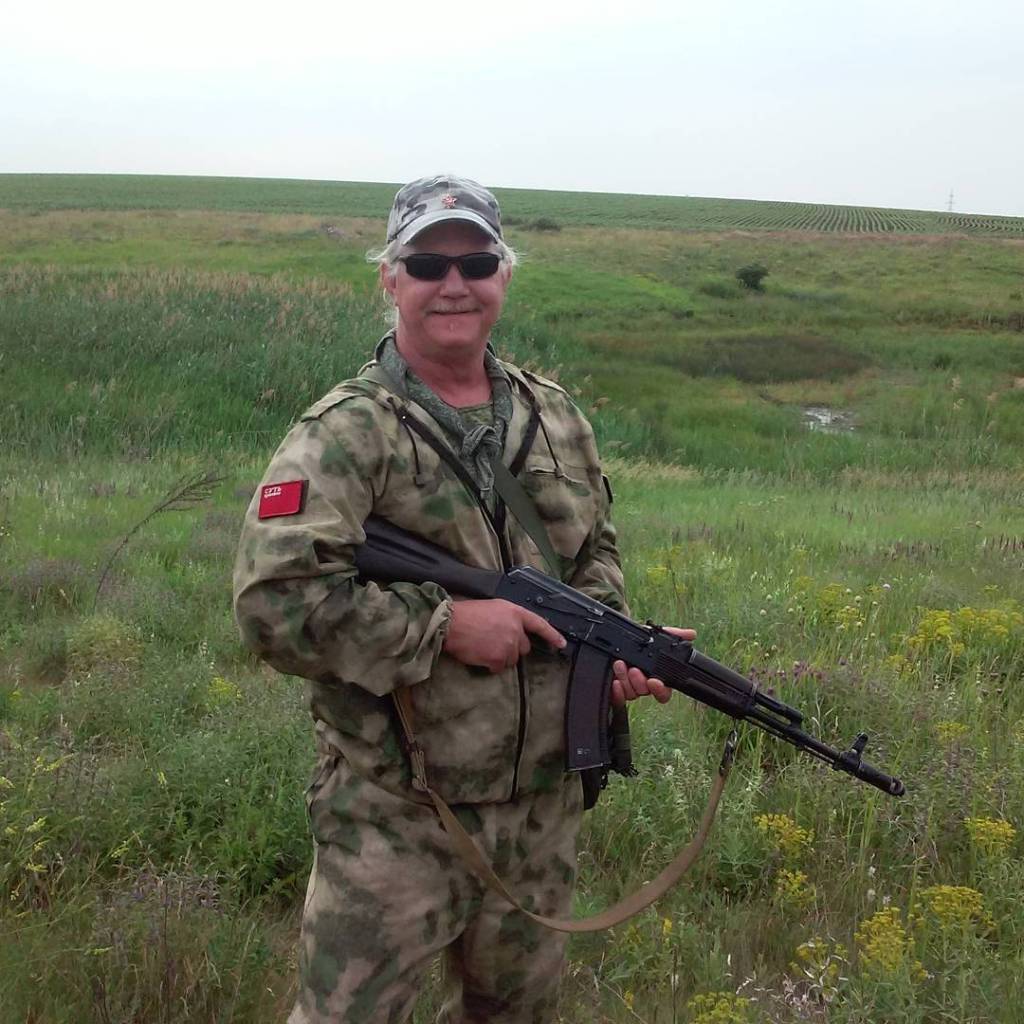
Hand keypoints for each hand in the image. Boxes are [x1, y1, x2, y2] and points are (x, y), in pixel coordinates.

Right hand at [443, 598, 565, 672]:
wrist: (450, 623)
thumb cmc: (466, 614)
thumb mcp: (492, 608)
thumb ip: (508, 619)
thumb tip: (514, 633)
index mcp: (514, 612)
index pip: (539, 624)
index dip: (552, 635)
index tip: (562, 644)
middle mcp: (515, 628)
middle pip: (524, 647)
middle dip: (512, 648)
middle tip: (493, 642)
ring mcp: (508, 644)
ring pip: (512, 659)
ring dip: (500, 657)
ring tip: (483, 647)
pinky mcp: (499, 658)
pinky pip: (500, 667)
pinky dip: (491, 665)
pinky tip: (480, 655)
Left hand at [611, 627, 695, 706]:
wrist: (612, 637)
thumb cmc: (636, 639)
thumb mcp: (653, 634)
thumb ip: (672, 634)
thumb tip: (692, 634)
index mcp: (655, 676)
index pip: (663, 692)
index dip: (660, 690)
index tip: (653, 681)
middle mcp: (643, 684)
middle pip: (645, 692)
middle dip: (639, 682)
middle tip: (634, 669)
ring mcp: (628, 687)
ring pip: (630, 693)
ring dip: (625, 680)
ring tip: (620, 665)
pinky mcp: (615, 690)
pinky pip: (617, 697)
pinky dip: (616, 691)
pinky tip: (615, 682)